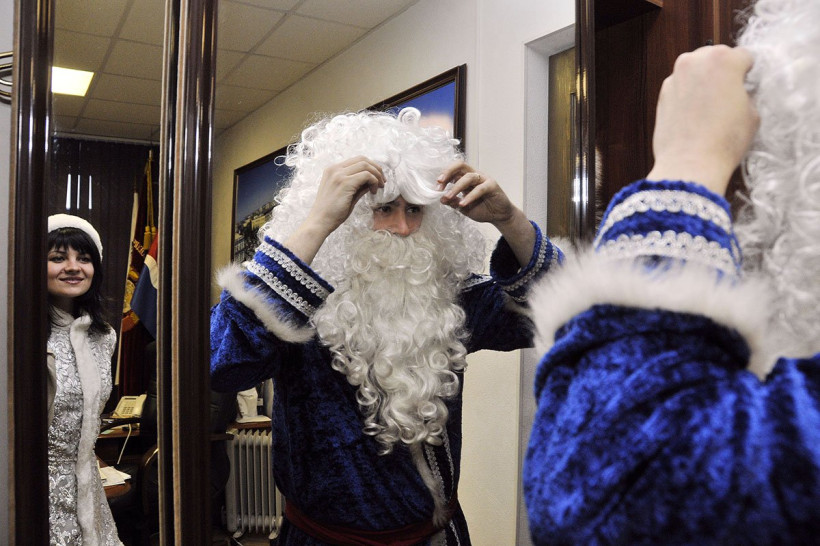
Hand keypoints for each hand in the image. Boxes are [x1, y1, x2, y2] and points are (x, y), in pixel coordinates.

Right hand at [285, 157, 383, 264]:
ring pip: (365, 165)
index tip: (378, 179)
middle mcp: (335, 169)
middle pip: (363, 159)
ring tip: (379, 187)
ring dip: (376, 175)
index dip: (371, 167)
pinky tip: (372, 192)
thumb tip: (372, 181)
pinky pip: (366, 175)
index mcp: (332, 170)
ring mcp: (339, 175)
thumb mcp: (346, 195)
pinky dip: (373, 181)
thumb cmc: (331, 212)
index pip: (357, 160)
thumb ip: (358, 186)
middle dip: (376, 169)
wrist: (319, 222)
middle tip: (383, 182)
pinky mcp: (345, 183)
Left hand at [438, 160, 534, 266]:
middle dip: (448, 172)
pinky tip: (463, 204)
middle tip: (440, 184)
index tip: (436, 187)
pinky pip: (480, 189)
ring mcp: (484, 179)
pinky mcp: (492, 185)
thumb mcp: (463, 207)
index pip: (453, 170)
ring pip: (468, 177)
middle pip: (460, 165)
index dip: (444, 176)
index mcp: (466, 178)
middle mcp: (474, 175)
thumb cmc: (482, 209)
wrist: (499, 216)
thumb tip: (441, 199)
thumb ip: (453, 202)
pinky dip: (470, 196)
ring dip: (456, 187)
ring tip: (448, 197)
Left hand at [647, 45, 758, 195]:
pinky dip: (688, 94)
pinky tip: (694, 114)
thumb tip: (740, 92)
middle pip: (715, 57)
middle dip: (723, 72)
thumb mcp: (753, 113)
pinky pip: (680, 86)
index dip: (748, 73)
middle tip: (728, 95)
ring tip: (710, 106)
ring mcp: (675, 77)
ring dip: (703, 81)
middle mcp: (695, 61)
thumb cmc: (725, 140)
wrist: (690, 163)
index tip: (748, 85)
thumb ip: (747, 93)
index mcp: (723, 59)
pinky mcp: (662, 94)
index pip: (743, 56)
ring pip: (695, 70)